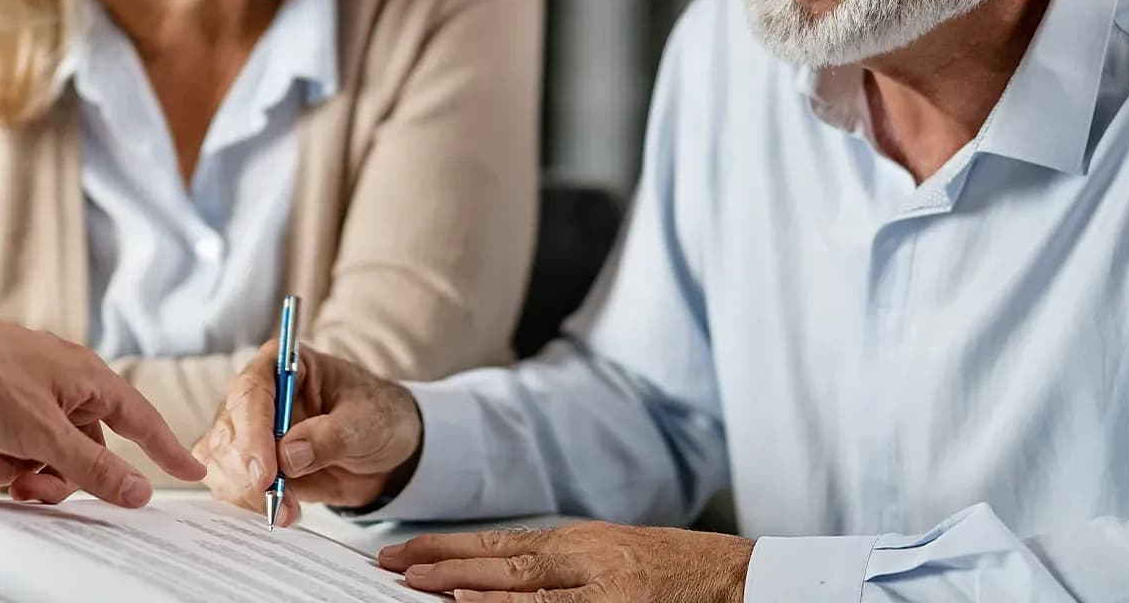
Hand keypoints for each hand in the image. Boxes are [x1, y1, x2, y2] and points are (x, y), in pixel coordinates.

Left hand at [0, 299, 204, 507]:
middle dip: (47, 474)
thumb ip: (93, 467)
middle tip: (23, 483)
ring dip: (5, 465)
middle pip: (79, 449)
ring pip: (35, 449)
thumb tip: (138, 489)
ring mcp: (26, 387)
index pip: (141, 420)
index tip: (192, 472)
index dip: (166, 450)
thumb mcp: (45, 435)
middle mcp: (62, 380)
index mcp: (88, 379)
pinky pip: (1, 439)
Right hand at [194, 341, 422, 525]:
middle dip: (246, 472)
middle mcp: (257, 394)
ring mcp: (248, 430)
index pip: (251, 391)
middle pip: (227, 430)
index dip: (253, 432)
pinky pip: (227, 483)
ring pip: (219, 460)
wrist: (384, 451)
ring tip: (286, 510)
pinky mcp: (247, 463)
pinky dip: (246, 503)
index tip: (266, 472)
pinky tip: (279, 510)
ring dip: (246, 493)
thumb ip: (329, 436)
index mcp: (283, 364)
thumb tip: (289, 456)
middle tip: (276, 500)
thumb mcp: (365, 422)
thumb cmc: (376, 418)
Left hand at [378, 522, 753, 601]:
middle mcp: (583, 556)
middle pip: (498, 555)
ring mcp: (600, 586)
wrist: (739, 578)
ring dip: (464, 582)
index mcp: (578, 542)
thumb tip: (497, 574)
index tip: (401, 553)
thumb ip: (560, 564)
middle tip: (389, 564)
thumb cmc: (677, 572)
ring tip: (414, 583)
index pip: (499, 541)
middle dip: (440, 562)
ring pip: (520, 582)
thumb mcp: (612, 556)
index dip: (447, 548)